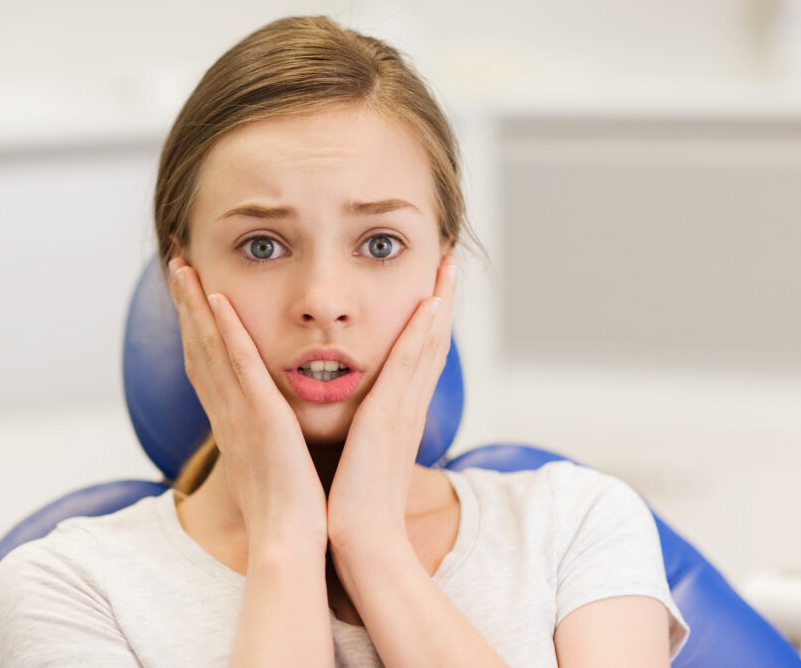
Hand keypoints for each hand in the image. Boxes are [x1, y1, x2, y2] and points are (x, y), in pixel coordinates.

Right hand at [167, 257, 326, 548]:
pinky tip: (218, 299)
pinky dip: (227, 332)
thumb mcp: (273, 466)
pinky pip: (240, 367)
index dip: (195, 330)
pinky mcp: (260, 419)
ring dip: (195, 305)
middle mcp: (226, 414)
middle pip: (197, 349)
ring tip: (183, 267)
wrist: (289, 543)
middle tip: (175, 266)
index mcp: (232, 424)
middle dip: (185, 306)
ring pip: (210, 349)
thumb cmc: (289, 512)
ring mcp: (240, 415)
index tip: (190, 296)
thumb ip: (270, 440)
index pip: (207, 367)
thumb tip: (276, 431)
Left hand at [326, 252, 457, 547]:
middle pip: (432, 341)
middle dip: (442, 297)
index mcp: (397, 416)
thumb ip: (360, 434)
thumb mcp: (359, 458)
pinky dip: (421, 332)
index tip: (432, 285)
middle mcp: (407, 408)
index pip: (418, 357)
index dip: (428, 320)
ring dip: (438, 300)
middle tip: (449, 257)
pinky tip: (428, 302)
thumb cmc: (353, 507)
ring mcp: (403, 412)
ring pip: (428, 344)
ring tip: (446, 262)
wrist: (360, 543)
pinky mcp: (389, 419)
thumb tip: (350, 422)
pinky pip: (409, 365)